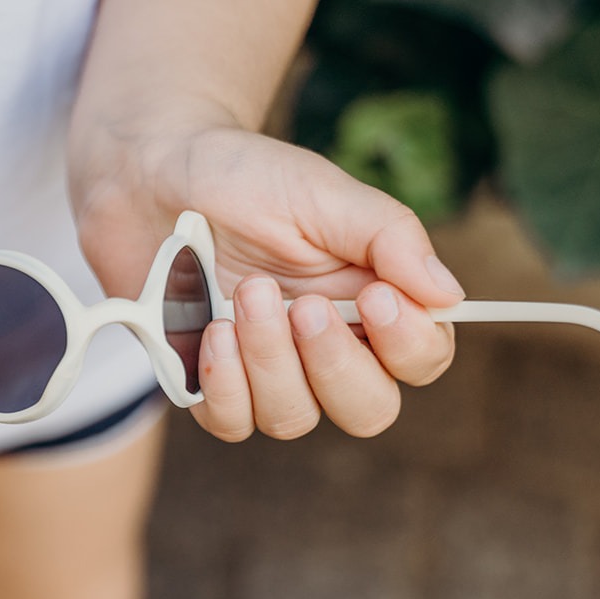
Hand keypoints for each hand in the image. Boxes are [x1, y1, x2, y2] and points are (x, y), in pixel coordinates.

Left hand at [73, 125, 463, 441]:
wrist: (151, 174)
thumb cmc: (245, 178)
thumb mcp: (325, 193)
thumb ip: (389, 238)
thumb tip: (447, 294)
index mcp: (371, 301)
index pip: (422, 357)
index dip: (409, 346)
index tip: (376, 299)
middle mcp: (325, 348)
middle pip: (369, 410)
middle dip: (336, 366)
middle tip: (302, 307)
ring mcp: (267, 372)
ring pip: (296, 419)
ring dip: (271, 362)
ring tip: (246, 295)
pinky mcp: (211, 384)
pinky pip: (233, 424)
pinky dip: (226, 384)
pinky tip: (213, 330)